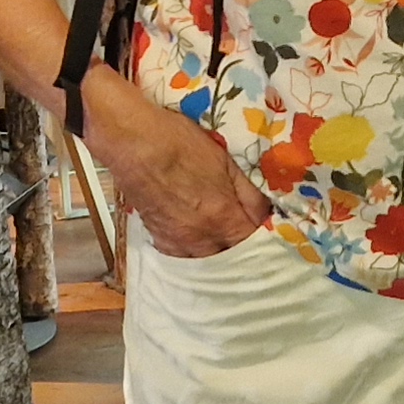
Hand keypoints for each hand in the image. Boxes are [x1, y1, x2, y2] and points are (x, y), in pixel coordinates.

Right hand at [90, 78, 270, 257]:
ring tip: (227, 243)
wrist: (132, 141)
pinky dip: (194, 253)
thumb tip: (267, 215)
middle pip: (231, 260)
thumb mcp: (224, 160)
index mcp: (222, 217)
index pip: (253, 243)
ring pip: (206, 262)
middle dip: (244, 252)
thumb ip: (249, 193)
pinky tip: (199, 241)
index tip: (272, 232)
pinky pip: (181, 257)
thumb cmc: (179, 142)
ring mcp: (176, 240)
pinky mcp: (158, 236)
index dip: (266, 239)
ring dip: (219, 256)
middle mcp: (200, 237)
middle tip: (252, 240)